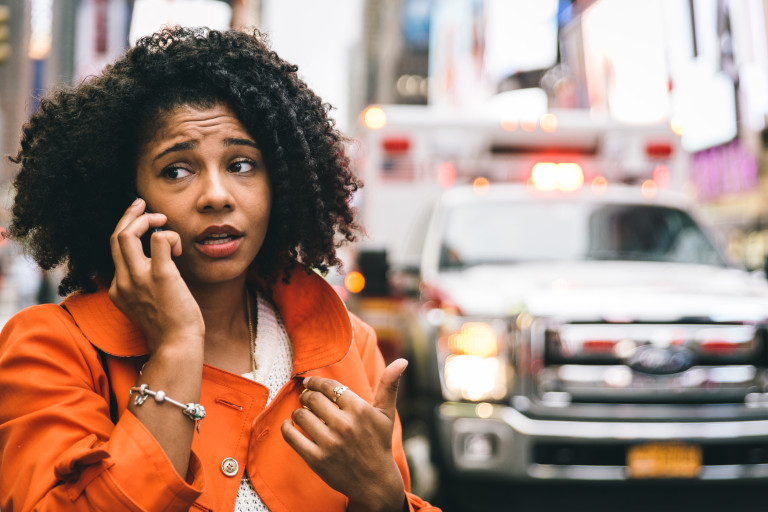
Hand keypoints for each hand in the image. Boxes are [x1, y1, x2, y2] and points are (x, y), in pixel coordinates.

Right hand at [108, 198, 203, 353]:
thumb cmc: (169, 329)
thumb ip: (143, 287)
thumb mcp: (146, 306)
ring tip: (161, 218)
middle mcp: (123, 282)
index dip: (126, 231)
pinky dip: (168, 235)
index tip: (138, 220)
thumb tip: (158, 264)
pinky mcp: (161, 276)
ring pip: (127, 234)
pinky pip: (159, 240)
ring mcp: (139, 278)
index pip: (114, 251)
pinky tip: (179, 248)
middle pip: (115, 237)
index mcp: (117, 290)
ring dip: (145, 219)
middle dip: (128, 215)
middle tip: (142, 204)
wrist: (177, 346)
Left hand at [282, 359, 408, 511]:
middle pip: (312, 398)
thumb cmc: (379, 443)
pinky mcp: (316, 459)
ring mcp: (330, 443)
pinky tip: (289, 424)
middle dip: (306, 395)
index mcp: (359, 409)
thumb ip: (389, 385)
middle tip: (305, 397)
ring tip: (302, 412)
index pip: (329, 386)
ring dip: (298, 411)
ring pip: (301, 415)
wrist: (374, 481)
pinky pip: (292, 436)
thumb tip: (402, 360)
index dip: (316, 382)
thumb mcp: (386, 414)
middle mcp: (344, 425)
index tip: (310, 382)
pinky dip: (286, 427)